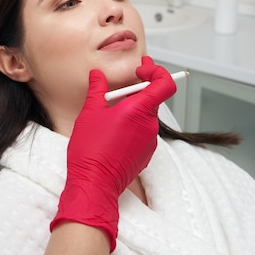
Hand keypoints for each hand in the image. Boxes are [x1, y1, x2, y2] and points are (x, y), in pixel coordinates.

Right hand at [50, 56, 175, 251]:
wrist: (95, 184)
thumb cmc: (91, 149)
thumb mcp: (90, 113)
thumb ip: (97, 89)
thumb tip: (97, 75)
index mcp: (139, 110)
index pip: (165, 83)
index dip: (157, 72)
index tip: (141, 70)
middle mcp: (150, 124)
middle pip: (154, 98)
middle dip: (139, 89)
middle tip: (122, 85)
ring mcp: (150, 141)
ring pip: (147, 115)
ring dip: (134, 108)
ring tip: (111, 111)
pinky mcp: (146, 153)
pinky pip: (143, 131)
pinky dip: (132, 124)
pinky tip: (113, 130)